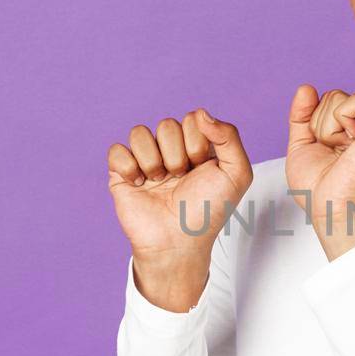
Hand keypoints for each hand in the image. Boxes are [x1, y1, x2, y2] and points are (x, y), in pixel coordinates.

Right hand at [108, 107, 252, 309]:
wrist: (180, 243)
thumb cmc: (210, 211)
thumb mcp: (237, 174)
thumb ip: (229, 136)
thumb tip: (200, 112)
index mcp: (197, 145)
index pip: (192, 118)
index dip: (198, 143)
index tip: (202, 168)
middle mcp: (170, 150)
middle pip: (166, 125)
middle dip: (177, 155)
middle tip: (181, 179)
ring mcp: (145, 160)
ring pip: (140, 132)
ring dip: (153, 161)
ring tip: (160, 183)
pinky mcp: (122, 174)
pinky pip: (117, 150)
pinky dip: (129, 167)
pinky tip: (139, 184)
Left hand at [285, 84, 354, 258]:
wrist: (331, 209)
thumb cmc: (318, 188)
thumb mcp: (302, 145)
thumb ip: (301, 115)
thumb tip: (306, 87)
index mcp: (353, 129)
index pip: (327, 101)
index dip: (313, 122)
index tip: (323, 150)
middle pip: (332, 95)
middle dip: (319, 124)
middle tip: (332, 153)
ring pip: (339, 97)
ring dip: (327, 127)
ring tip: (340, 153)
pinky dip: (341, 119)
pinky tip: (348, 143)